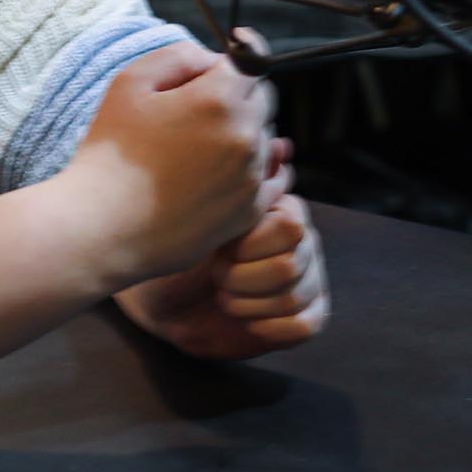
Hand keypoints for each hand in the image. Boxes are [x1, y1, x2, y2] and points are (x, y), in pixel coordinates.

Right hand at [54, 43, 271, 289]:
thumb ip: (180, 55)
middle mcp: (245, 136)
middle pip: (262, 100)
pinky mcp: (249, 211)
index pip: (252, 62)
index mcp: (219, 99)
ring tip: (197, 150)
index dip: (240, 55)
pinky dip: (255, 169)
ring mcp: (251, 176)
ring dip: (243, 134)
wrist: (99, 228)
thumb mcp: (130, 82)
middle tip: (199, 109)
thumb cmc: (109, 154)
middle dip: (238, 96)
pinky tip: (227, 172)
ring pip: (265, 139)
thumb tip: (213, 60)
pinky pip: (272, 179)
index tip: (234, 50)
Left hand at [118, 142, 329, 360]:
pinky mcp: (305, 317)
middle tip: (217, 275)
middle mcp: (304, 244)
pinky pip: (306, 325)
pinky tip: (246, 319)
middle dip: (241, 278)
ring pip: (295, 296)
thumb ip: (240, 180)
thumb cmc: (178, 250)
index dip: (249, 245)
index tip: (219, 247)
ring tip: (226, 296)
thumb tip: (283, 145)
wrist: (162, 299)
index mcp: (284, 213)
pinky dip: (268, 326)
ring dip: (248, 304)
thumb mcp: (200, 212)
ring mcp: (309, 281)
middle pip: (290, 266)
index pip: (290, 227)